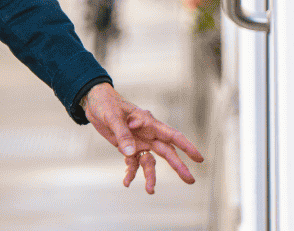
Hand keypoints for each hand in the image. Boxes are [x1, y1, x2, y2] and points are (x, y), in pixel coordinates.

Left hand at [82, 83, 203, 193]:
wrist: (94, 103)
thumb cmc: (106, 104)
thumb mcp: (112, 117)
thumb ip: (122, 135)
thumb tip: (131, 154)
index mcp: (149, 123)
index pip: (172, 136)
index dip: (187, 147)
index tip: (199, 159)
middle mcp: (147, 134)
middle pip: (167, 152)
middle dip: (178, 166)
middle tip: (190, 180)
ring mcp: (139, 142)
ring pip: (150, 162)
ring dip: (151, 176)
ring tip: (150, 191)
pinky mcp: (127, 148)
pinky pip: (133, 163)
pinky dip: (131, 173)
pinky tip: (126, 183)